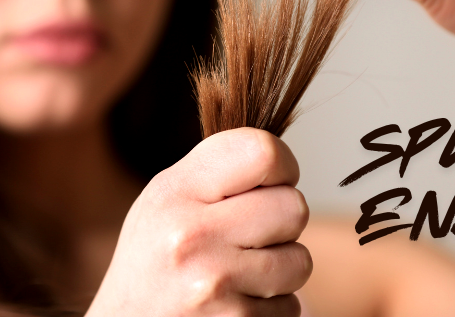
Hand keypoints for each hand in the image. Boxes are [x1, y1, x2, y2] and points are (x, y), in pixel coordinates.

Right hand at [87, 128, 310, 316]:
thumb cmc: (154, 256)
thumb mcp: (167, 198)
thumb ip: (218, 172)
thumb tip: (279, 157)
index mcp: (176, 190)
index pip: (263, 152)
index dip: (284, 165)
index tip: (274, 181)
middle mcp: (191, 234)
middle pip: (293, 206)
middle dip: (283, 221)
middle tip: (253, 232)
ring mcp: (212, 282)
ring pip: (300, 260)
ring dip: (282, 267)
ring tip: (243, 269)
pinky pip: (290, 306)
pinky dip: (272, 306)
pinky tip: (236, 300)